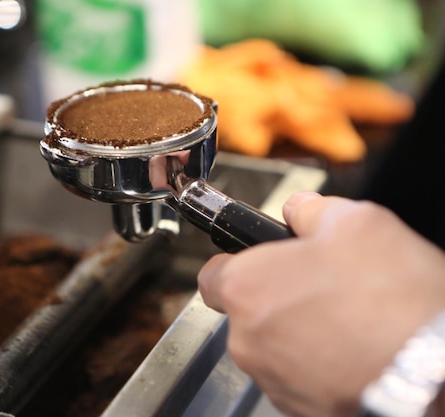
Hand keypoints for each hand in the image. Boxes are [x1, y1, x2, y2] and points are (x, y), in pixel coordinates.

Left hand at [198, 191, 444, 416]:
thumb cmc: (392, 297)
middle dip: (275, 297)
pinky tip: (351, 347)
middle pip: (246, 311)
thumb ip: (312, 210)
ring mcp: (272, 379)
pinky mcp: (300, 408)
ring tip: (345, 317)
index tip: (258, 260)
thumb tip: (300, 210)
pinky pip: (296, 377)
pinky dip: (315, 363)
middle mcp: (247, 339)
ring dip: (296, 331)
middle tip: (319, 284)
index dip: (237, 263)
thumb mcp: (355, 222)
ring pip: (271, 345)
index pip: (213, 273)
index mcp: (246, 287)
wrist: (434, 367)